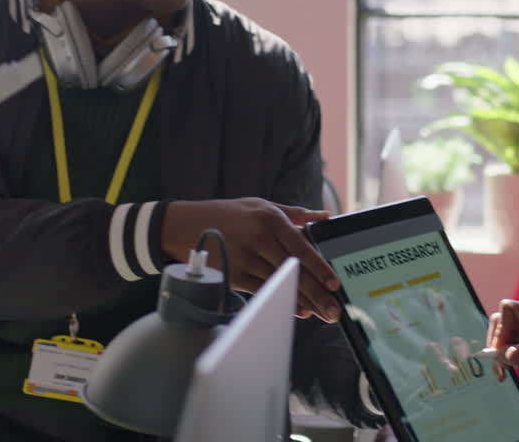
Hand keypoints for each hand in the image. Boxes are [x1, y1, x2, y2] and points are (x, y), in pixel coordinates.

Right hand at [161, 198, 340, 321]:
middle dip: (317, 292)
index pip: (302, 246)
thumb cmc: (228, 214)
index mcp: (270, 219)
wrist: (184, 225)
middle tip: (334, 309)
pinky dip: (281, 301)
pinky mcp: (233, 275)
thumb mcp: (260, 205)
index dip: (319, 267)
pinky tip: (298, 311)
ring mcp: (245, 258)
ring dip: (303, 301)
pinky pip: (263, 292)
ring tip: (322, 313)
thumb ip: (294, 213)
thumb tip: (325, 217)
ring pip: (280, 284)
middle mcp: (259, 238)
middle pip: (294, 270)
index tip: (334, 283)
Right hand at [485, 299, 518, 408]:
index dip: (501, 327)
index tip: (501, 350)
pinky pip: (504, 346)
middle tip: (500, 364)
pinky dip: (501, 359)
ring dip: (497, 354)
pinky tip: (504, 374)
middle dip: (496, 341)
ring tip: (503, 374)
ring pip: (500, 334)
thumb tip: (503, 352)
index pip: (509, 308)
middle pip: (501, 320)